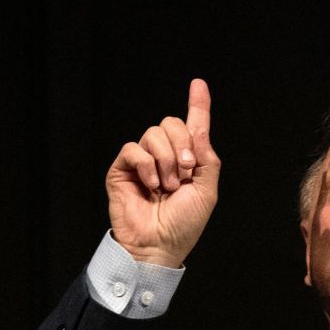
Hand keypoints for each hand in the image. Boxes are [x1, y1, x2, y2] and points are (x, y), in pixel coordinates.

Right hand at [105, 79, 219, 267]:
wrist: (158, 245)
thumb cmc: (182, 224)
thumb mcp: (206, 191)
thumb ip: (207, 157)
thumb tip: (199, 128)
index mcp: (187, 161)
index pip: (192, 126)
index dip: (197, 105)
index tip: (198, 84)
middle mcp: (165, 157)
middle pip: (172, 123)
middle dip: (183, 145)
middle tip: (185, 172)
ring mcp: (143, 162)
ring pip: (153, 133)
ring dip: (166, 160)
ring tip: (166, 186)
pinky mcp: (123, 169)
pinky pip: (134, 148)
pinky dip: (146, 165)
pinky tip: (151, 184)